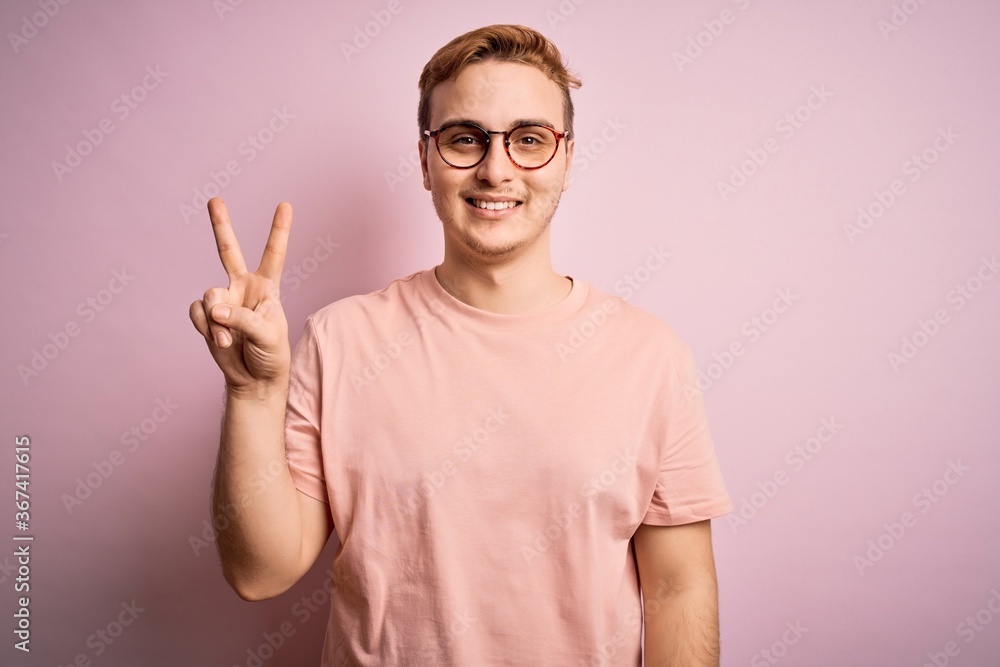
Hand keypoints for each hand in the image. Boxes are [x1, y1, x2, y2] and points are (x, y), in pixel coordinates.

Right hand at [190, 198, 292, 396]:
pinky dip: (205, 329)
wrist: (254, 380)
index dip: (279, 230)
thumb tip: (213, 308)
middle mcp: (243, 287)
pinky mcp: (207, 316)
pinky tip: (219, 342)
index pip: (274, 254)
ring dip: (215, 320)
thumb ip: (241, 318)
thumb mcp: (267, 335)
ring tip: (228, 340)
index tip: (285, 205)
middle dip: (220, 225)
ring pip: (209, 295)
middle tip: (214, 200)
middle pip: (228, 250)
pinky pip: (197, 313)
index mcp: (268, 287)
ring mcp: (223, 300)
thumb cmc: (271, 354)